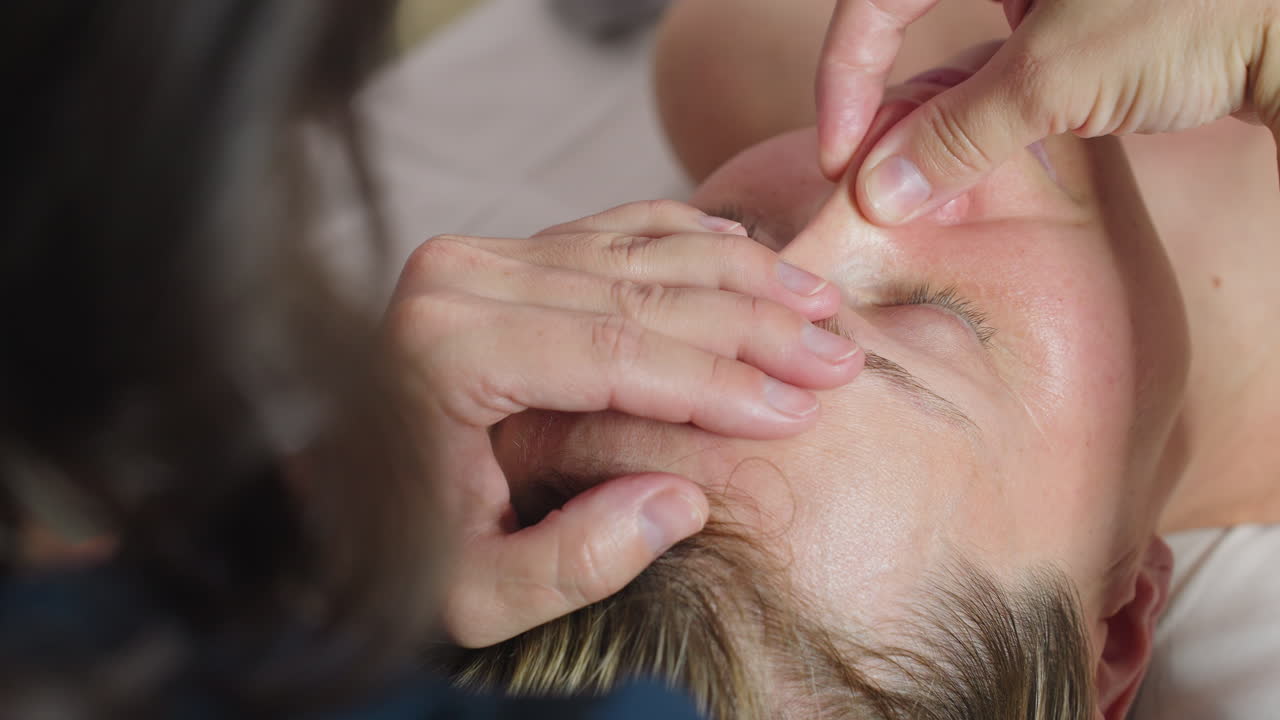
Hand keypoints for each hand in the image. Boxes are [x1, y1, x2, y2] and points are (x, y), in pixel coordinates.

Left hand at [383, 200, 862, 646]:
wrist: (335, 492)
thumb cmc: (399, 545)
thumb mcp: (472, 593)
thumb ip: (571, 563)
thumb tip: (682, 502)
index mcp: (446, 349)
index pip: (614, 353)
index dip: (718, 383)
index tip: (800, 411)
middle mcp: (459, 280)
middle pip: (638, 291)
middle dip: (752, 327)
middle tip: (838, 357)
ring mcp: (479, 257)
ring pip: (637, 249)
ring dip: (739, 277)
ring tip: (822, 307)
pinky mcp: (500, 256)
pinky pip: (612, 231)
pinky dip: (688, 239)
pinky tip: (751, 252)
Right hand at [818, 0, 1279, 224]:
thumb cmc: (1201, 13)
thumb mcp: (1058, 76)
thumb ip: (957, 133)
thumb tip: (878, 191)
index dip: (845, 76)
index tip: (842, 156)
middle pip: (908, 16)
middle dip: (884, 96)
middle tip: (869, 165)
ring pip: (962, 42)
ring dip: (937, 110)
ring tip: (928, 171)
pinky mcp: (1094, 16)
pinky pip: (1012, 58)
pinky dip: (990, 107)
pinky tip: (991, 146)